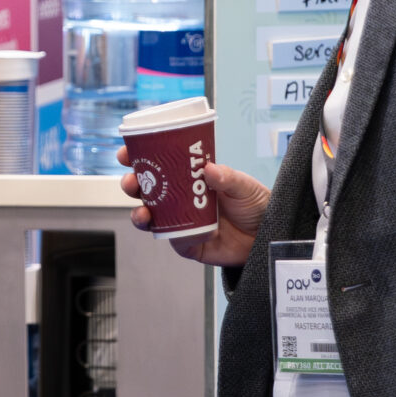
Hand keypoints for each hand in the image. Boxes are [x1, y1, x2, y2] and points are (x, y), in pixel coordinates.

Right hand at [117, 144, 267, 267]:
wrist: (269, 237)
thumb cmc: (257, 205)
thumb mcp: (245, 186)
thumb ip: (228, 178)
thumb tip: (209, 169)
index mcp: (191, 178)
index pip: (160, 164)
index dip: (139, 158)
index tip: (126, 153)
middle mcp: (182, 199)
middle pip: (148, 190)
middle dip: (133, 185)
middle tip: (132, 182)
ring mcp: (183, 221)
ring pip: (151, 217)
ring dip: (139, 214)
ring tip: (142, 213)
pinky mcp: (189, 243)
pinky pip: (172, 240)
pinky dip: (167, 235)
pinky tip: (170, 231)